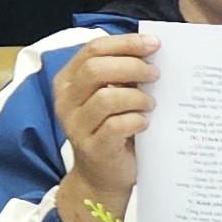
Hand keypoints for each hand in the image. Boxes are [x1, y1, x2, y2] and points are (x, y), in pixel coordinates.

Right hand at [52, 32, 157, 221]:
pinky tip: (145, 123)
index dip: (125, 43)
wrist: (102, 178)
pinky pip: (117, 125)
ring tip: (150, 104)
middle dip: (132, 66)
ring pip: (106, 97)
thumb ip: (119, 75)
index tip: (153, 44)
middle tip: (155, 73)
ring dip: (136, 97)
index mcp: (68, 81)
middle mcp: (66, 101)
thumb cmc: (112, 130)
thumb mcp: (110, 97)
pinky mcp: (93, 148)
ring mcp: (76, 126)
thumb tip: (150, 50)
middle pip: (96, 69)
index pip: (93, 49)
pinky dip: (137, 120)